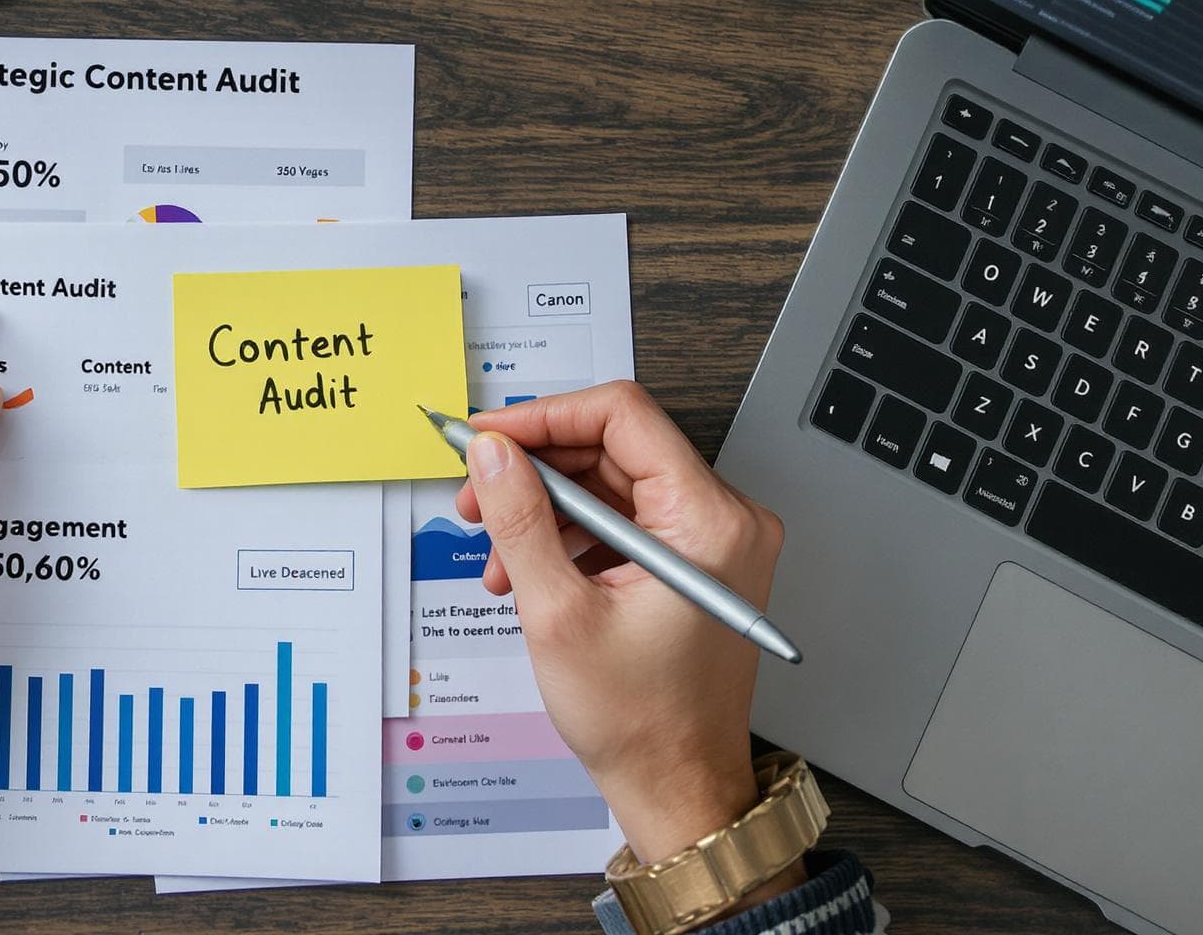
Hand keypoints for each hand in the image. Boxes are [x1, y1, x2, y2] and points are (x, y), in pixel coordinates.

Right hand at [453, 381, 785, 865]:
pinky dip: (573, 537)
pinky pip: (626, 521)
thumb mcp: (557, 613)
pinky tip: (530, 572)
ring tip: (497, 554)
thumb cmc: (640, 721)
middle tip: (476, 494)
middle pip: (615, 448)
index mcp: (708, 519)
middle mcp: (725, 519)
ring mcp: (714, 542)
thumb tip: (492, 451)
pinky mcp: (696, 564)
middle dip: (536, 470)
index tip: (488, 436)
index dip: (544, 417)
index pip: (623, 415)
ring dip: (546, 510)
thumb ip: (519, 519)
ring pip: (613, 485)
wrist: (678, 788)